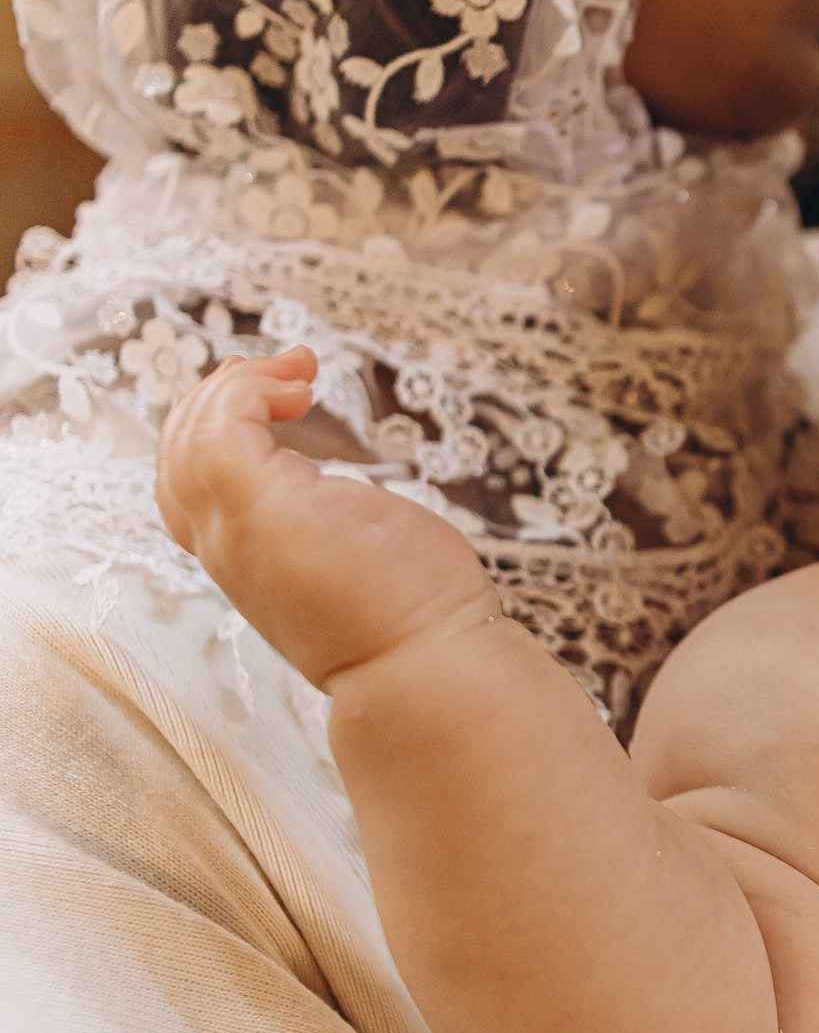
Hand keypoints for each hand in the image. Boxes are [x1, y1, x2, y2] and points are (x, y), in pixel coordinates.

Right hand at [156, 348, 499, 689]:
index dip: (217, 430)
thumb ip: (330, 521)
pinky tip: (301, 390)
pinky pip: (219, 430)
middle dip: (221, 396)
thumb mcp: (358, 552)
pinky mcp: (262, 510)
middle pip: (176, 453)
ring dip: (238, 387)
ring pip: (189, 436)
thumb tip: (344, 493)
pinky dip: (249, 392)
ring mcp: (237, 530)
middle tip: (288, 369)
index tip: (280, 392)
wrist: (427, 663)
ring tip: (298, 373)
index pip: (190, 485)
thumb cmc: (413, 614)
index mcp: (246, 556)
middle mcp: (227, 547)